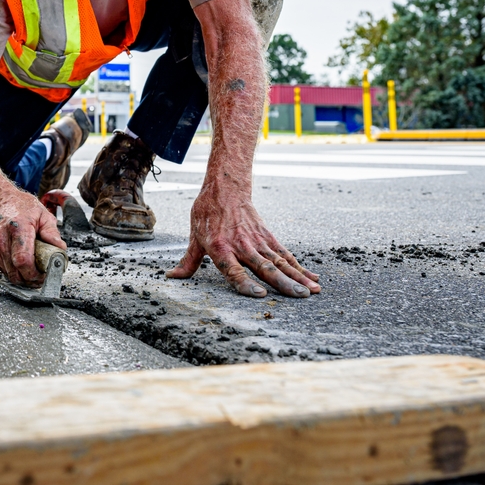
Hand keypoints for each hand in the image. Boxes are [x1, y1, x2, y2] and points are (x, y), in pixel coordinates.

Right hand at [0, 189, 65, 286]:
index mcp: (17, 228)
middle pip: (15, 272)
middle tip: (42, 277)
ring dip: (22, 278)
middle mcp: (1, 238)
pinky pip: (3, 270)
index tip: (44, 275)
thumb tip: (60, 249)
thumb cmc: (20, 206)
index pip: (23, 260)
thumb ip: (52, 232)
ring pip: (9, 275)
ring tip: (33, 271)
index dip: (34, 274)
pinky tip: (21, 263)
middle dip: (30, 280)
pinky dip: (13, 271)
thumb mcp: (42, 213)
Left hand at [167, 184, 319, 297]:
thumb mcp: (194, 237)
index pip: (234, 271)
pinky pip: (285, 255)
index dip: (246, 284)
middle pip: (264, 268)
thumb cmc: (207, 215)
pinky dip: (299, 266)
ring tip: (312, 291)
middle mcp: (241, 246)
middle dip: (283, 283)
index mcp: (221, 248)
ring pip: (280, 263)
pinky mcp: (268, 237)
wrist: (225, 188)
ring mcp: (257, 241)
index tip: (260, 295)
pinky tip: (312, 278)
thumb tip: (172, 277)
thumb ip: (188, 261)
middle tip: (299, 296)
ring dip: (297, 277)